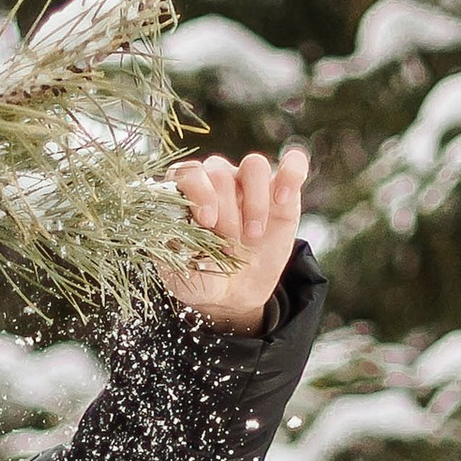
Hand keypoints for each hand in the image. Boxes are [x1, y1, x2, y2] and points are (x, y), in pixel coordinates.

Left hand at [163, 146, 307, 330]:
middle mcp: (217, 181)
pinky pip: (293, 164)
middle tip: (229, 246)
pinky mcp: (283, 193)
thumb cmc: (201, 277)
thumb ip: (171, 244)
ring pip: (254, 165)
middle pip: (220, 172)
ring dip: (255, 201)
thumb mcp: (180, 268)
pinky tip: (283, 198)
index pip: (188, 172)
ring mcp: (250, 185)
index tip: (206, 220)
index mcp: (187, 193)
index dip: (198, 191)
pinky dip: (291, 173)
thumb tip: (167, 224)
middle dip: (226, 212)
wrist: (233, 296)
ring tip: (253, 235)